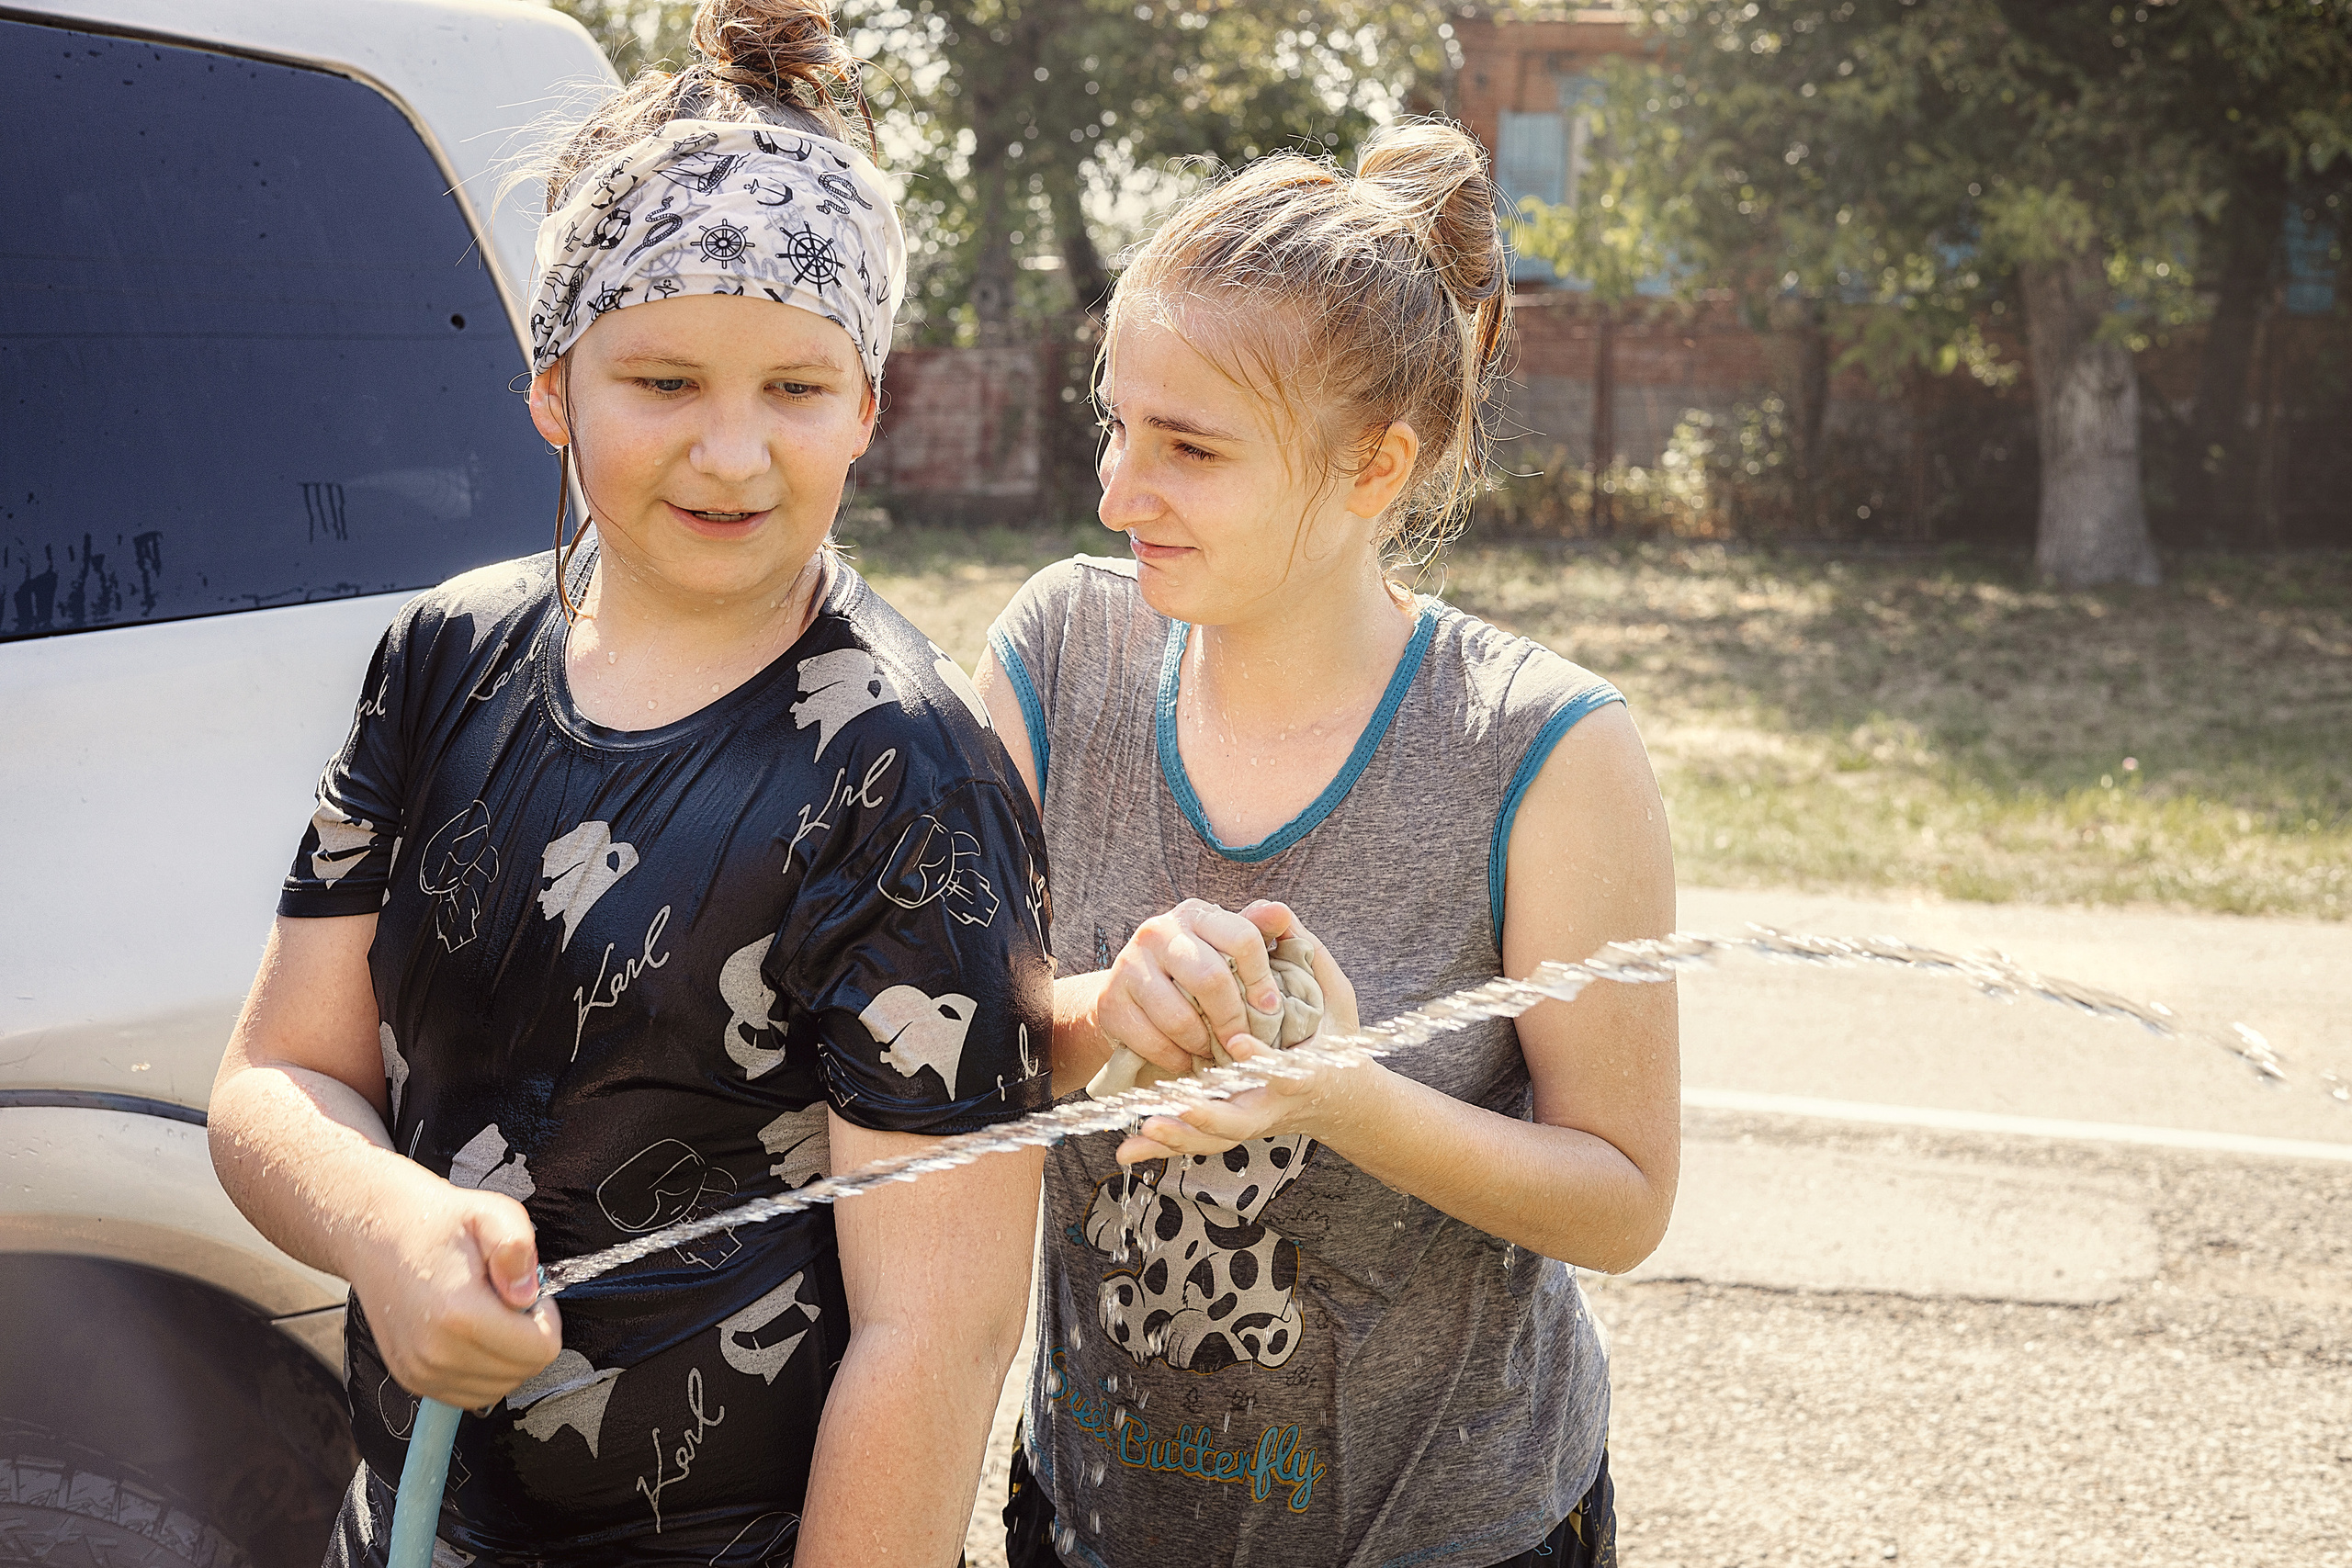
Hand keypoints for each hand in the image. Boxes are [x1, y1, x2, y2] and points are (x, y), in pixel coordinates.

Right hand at [347, 1183, 563, 1409]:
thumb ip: (517, 1248)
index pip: (540, 1350)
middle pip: (522, 1372)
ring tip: (489, 1314)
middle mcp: (435, 1354)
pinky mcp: (413, 1379)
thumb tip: (527, 1295)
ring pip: (499, 1388)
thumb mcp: (490, 1213)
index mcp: (459, 1315)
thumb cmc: (436, 1224)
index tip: (527, 1293)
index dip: (548, 1318)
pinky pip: (471, 1395)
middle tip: (508, 1300)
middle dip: (529, 1337)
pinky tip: (474, 1334)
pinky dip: (484, 1370)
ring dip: (507, 1357)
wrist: (378, 1234)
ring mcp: (421, 1372)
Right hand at [1087, 898, 1289, 1077]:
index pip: (1242, 938)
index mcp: (1195, 914)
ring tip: (1211, 1050)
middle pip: (1211, 979)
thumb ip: (1256, 931)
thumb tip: (1282, 913)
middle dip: (1233, 1019)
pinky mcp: (1110, 1001)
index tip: (1270, 1009)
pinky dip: (1175, 1058)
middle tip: (1241, 1041)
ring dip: (1202, 1044)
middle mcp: (1158, 932)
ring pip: (1179, 1017)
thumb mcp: (1223, 947)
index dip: (1262, 979)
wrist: (1129, 993)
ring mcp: (1129, 965)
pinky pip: (1151, 1041)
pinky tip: (1185, 1057)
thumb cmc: (1192, 970)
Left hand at [1115, 901, 1362, 1163]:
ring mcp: (1253, 1121)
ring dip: (1180, 1134)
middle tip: (1178, 1105)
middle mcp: (1277, 1103)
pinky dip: (1161, 1150)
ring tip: (1146, 1126)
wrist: (1343, 1100)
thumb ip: (1307, 953)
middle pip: (1242, 1119)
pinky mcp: (1233, 1130)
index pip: (1286, 1068)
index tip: (1238, 1042)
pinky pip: (1193, 1143)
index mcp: (1307, 1071)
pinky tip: (1126, 1152)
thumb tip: (1277, 910)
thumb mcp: (1336, 996)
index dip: (1262, 1056)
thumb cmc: (1338, 1040)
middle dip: (1209, 1114)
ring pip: (1215, 1136)